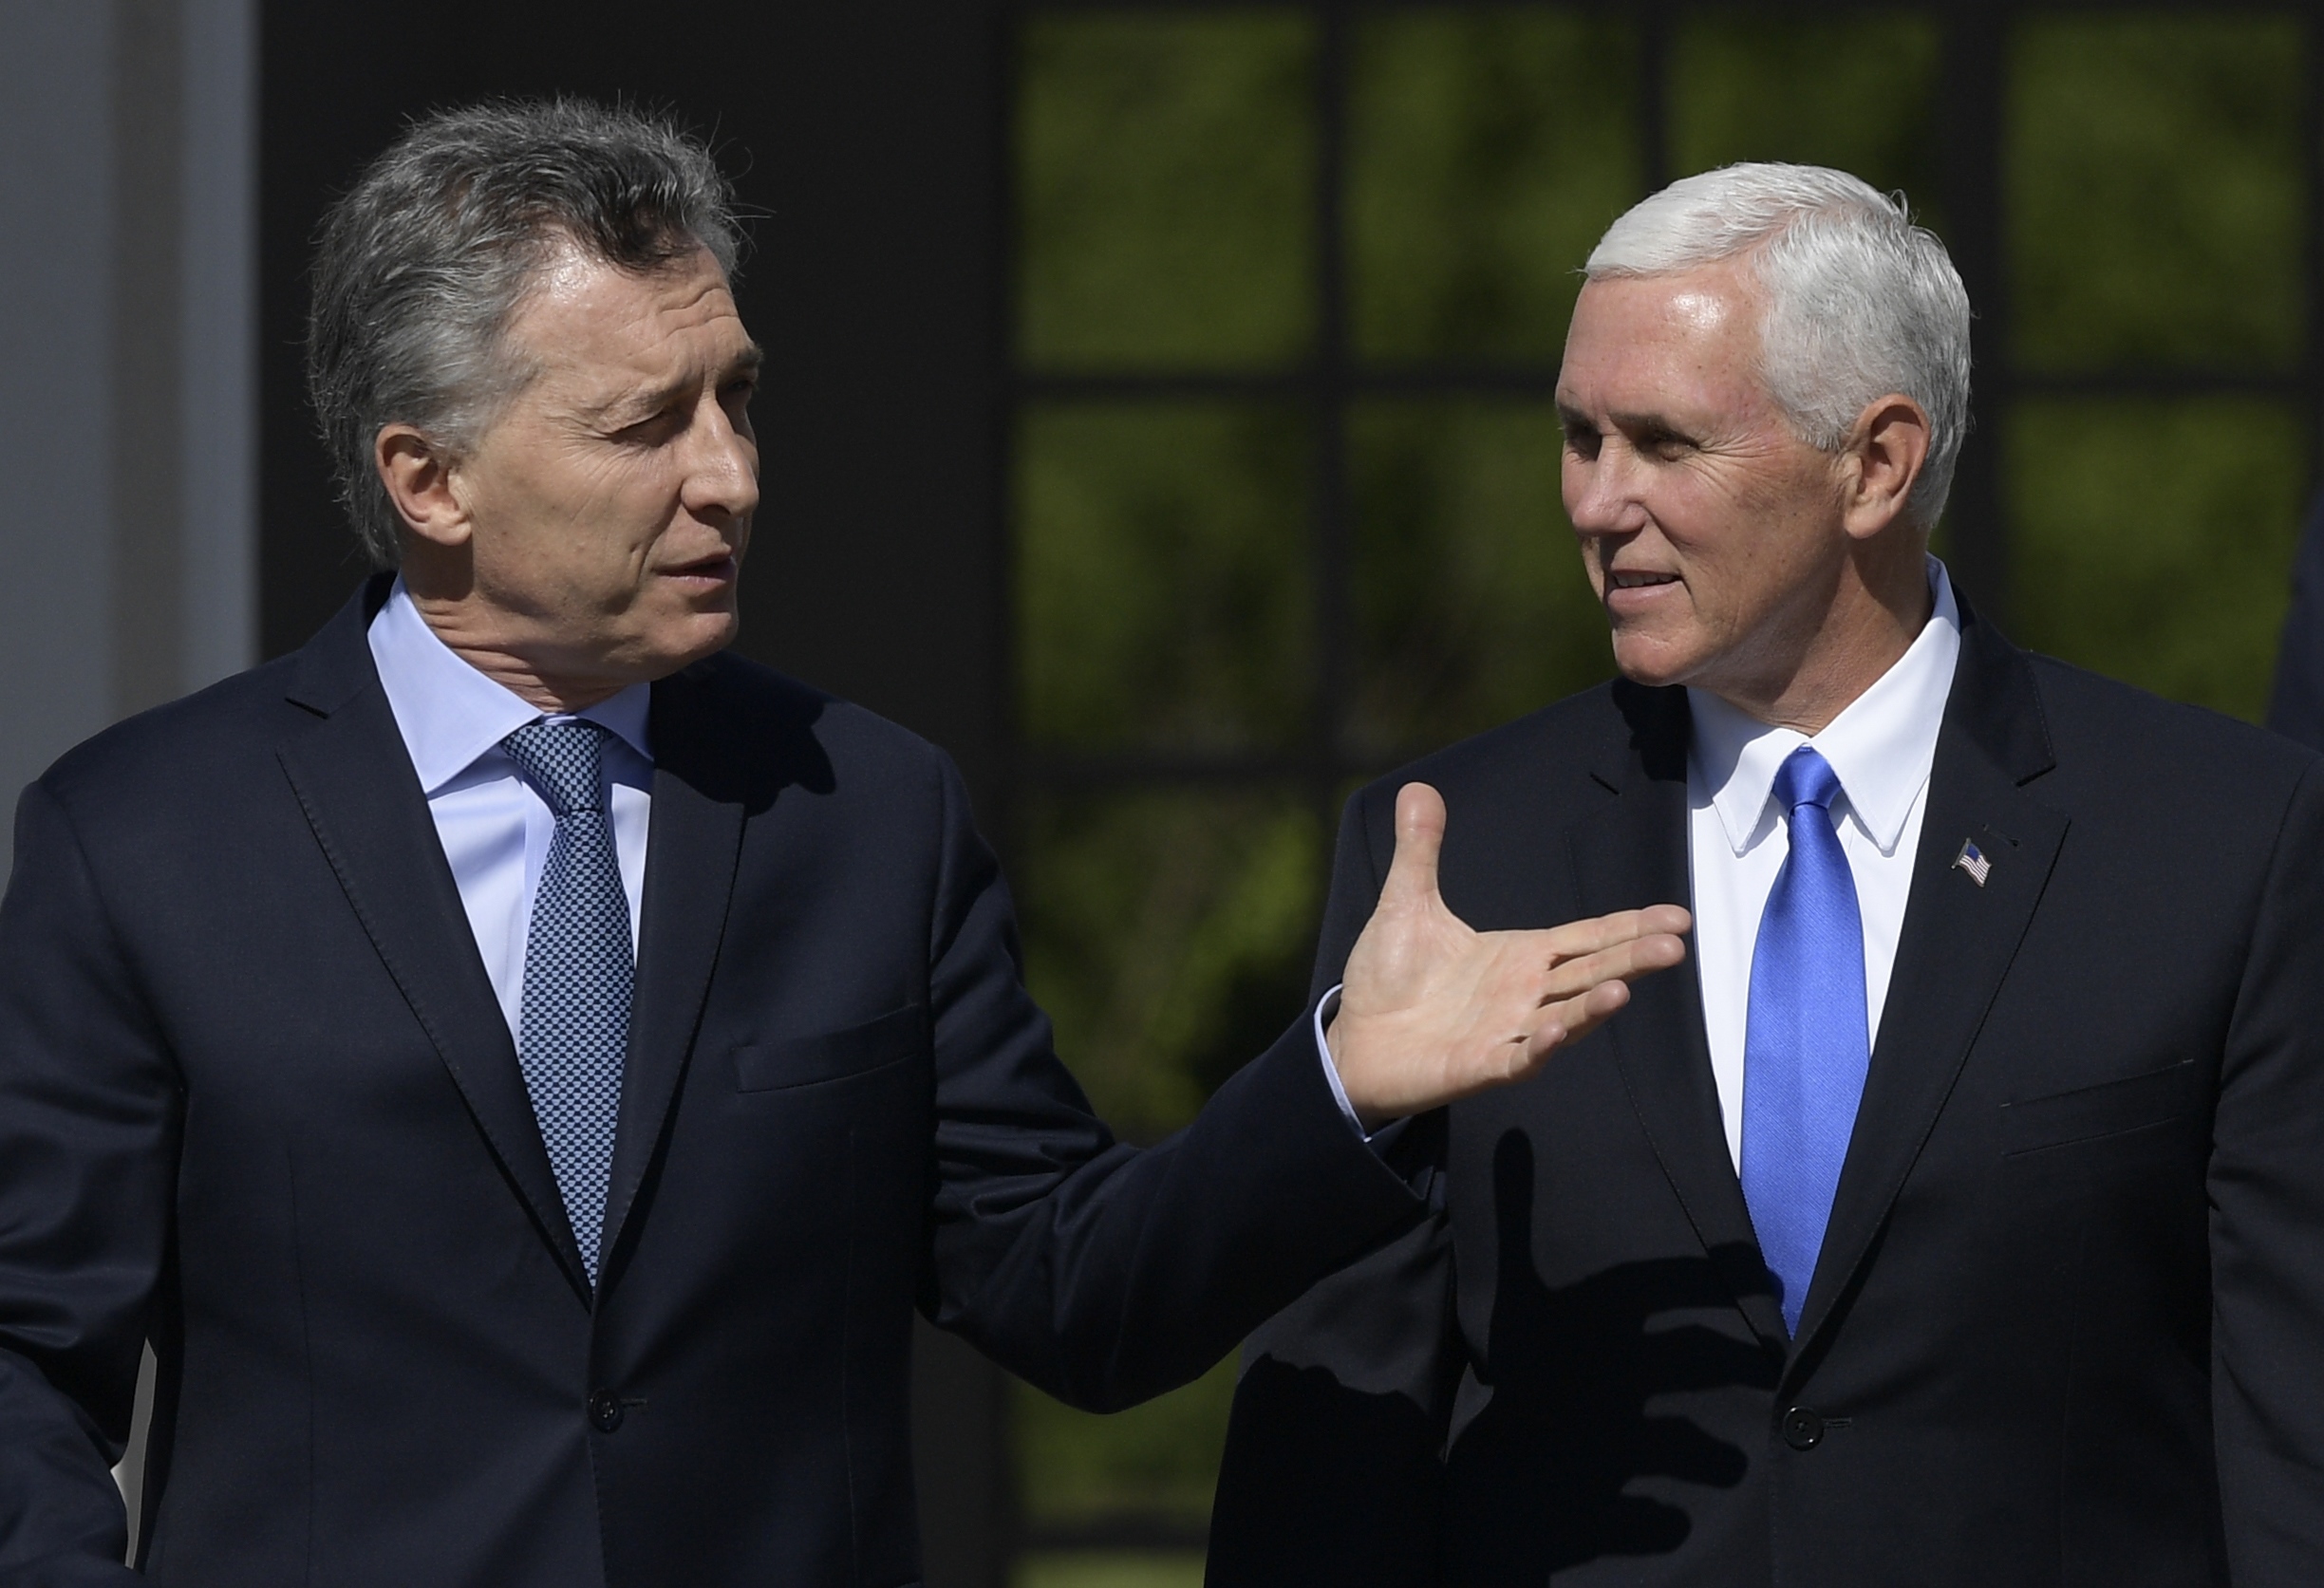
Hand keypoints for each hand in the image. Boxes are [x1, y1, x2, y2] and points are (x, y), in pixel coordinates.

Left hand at [1328, 782, 1689, 1131]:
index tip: (1678, 917)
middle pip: (1589, 973)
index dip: (1630, 926)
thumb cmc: (1388, 977)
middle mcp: (1524, 993)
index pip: (1587, 937)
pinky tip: (1552, 1030)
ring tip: (1625, 989)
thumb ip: (1420, 850)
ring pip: (1564, 1018)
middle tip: (1676, 946)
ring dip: (1593, 1007)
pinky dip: (1537, 1046)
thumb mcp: (1407, 902)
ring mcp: (1507, 1031)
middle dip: (1631, 959)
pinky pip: (1518, 1057)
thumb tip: (1419, 786)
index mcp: (1519, 955)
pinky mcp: (1480, 1065)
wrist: (1353, 1039)